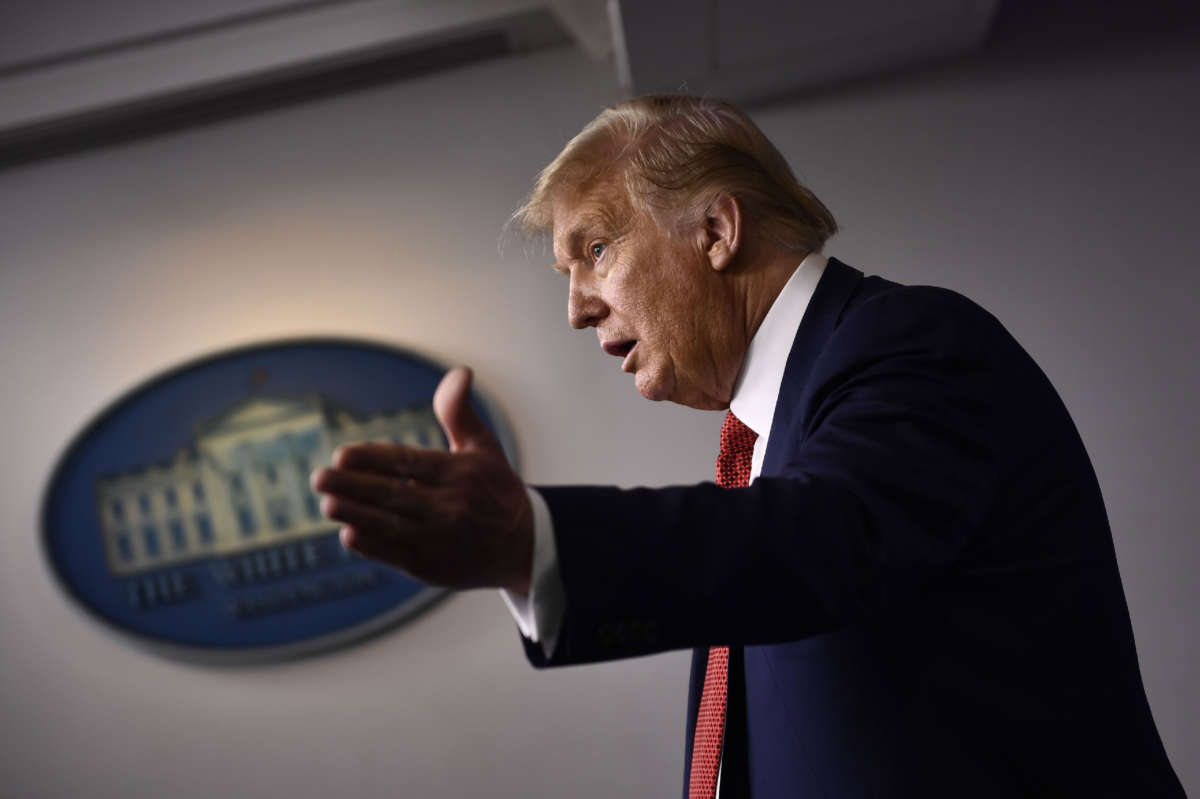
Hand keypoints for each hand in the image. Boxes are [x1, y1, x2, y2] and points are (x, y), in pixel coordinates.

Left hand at [310, 366, 532, 594]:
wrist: (525, 545)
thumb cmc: (496, 489)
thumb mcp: (483, 447)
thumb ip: (460, 412)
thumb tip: (460, 371)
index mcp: (458, 474)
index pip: (408, 463)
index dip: (373, 459)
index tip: (342, 454)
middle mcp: (449, 507)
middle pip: (392, 495)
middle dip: (352, 486)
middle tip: (319, 478)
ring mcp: (439, 540)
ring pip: (389, 526)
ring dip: (354, 515)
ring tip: (326, 504)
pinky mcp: (432, 568)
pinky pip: (395, 555)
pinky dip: (371, 546)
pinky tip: (349, 534)